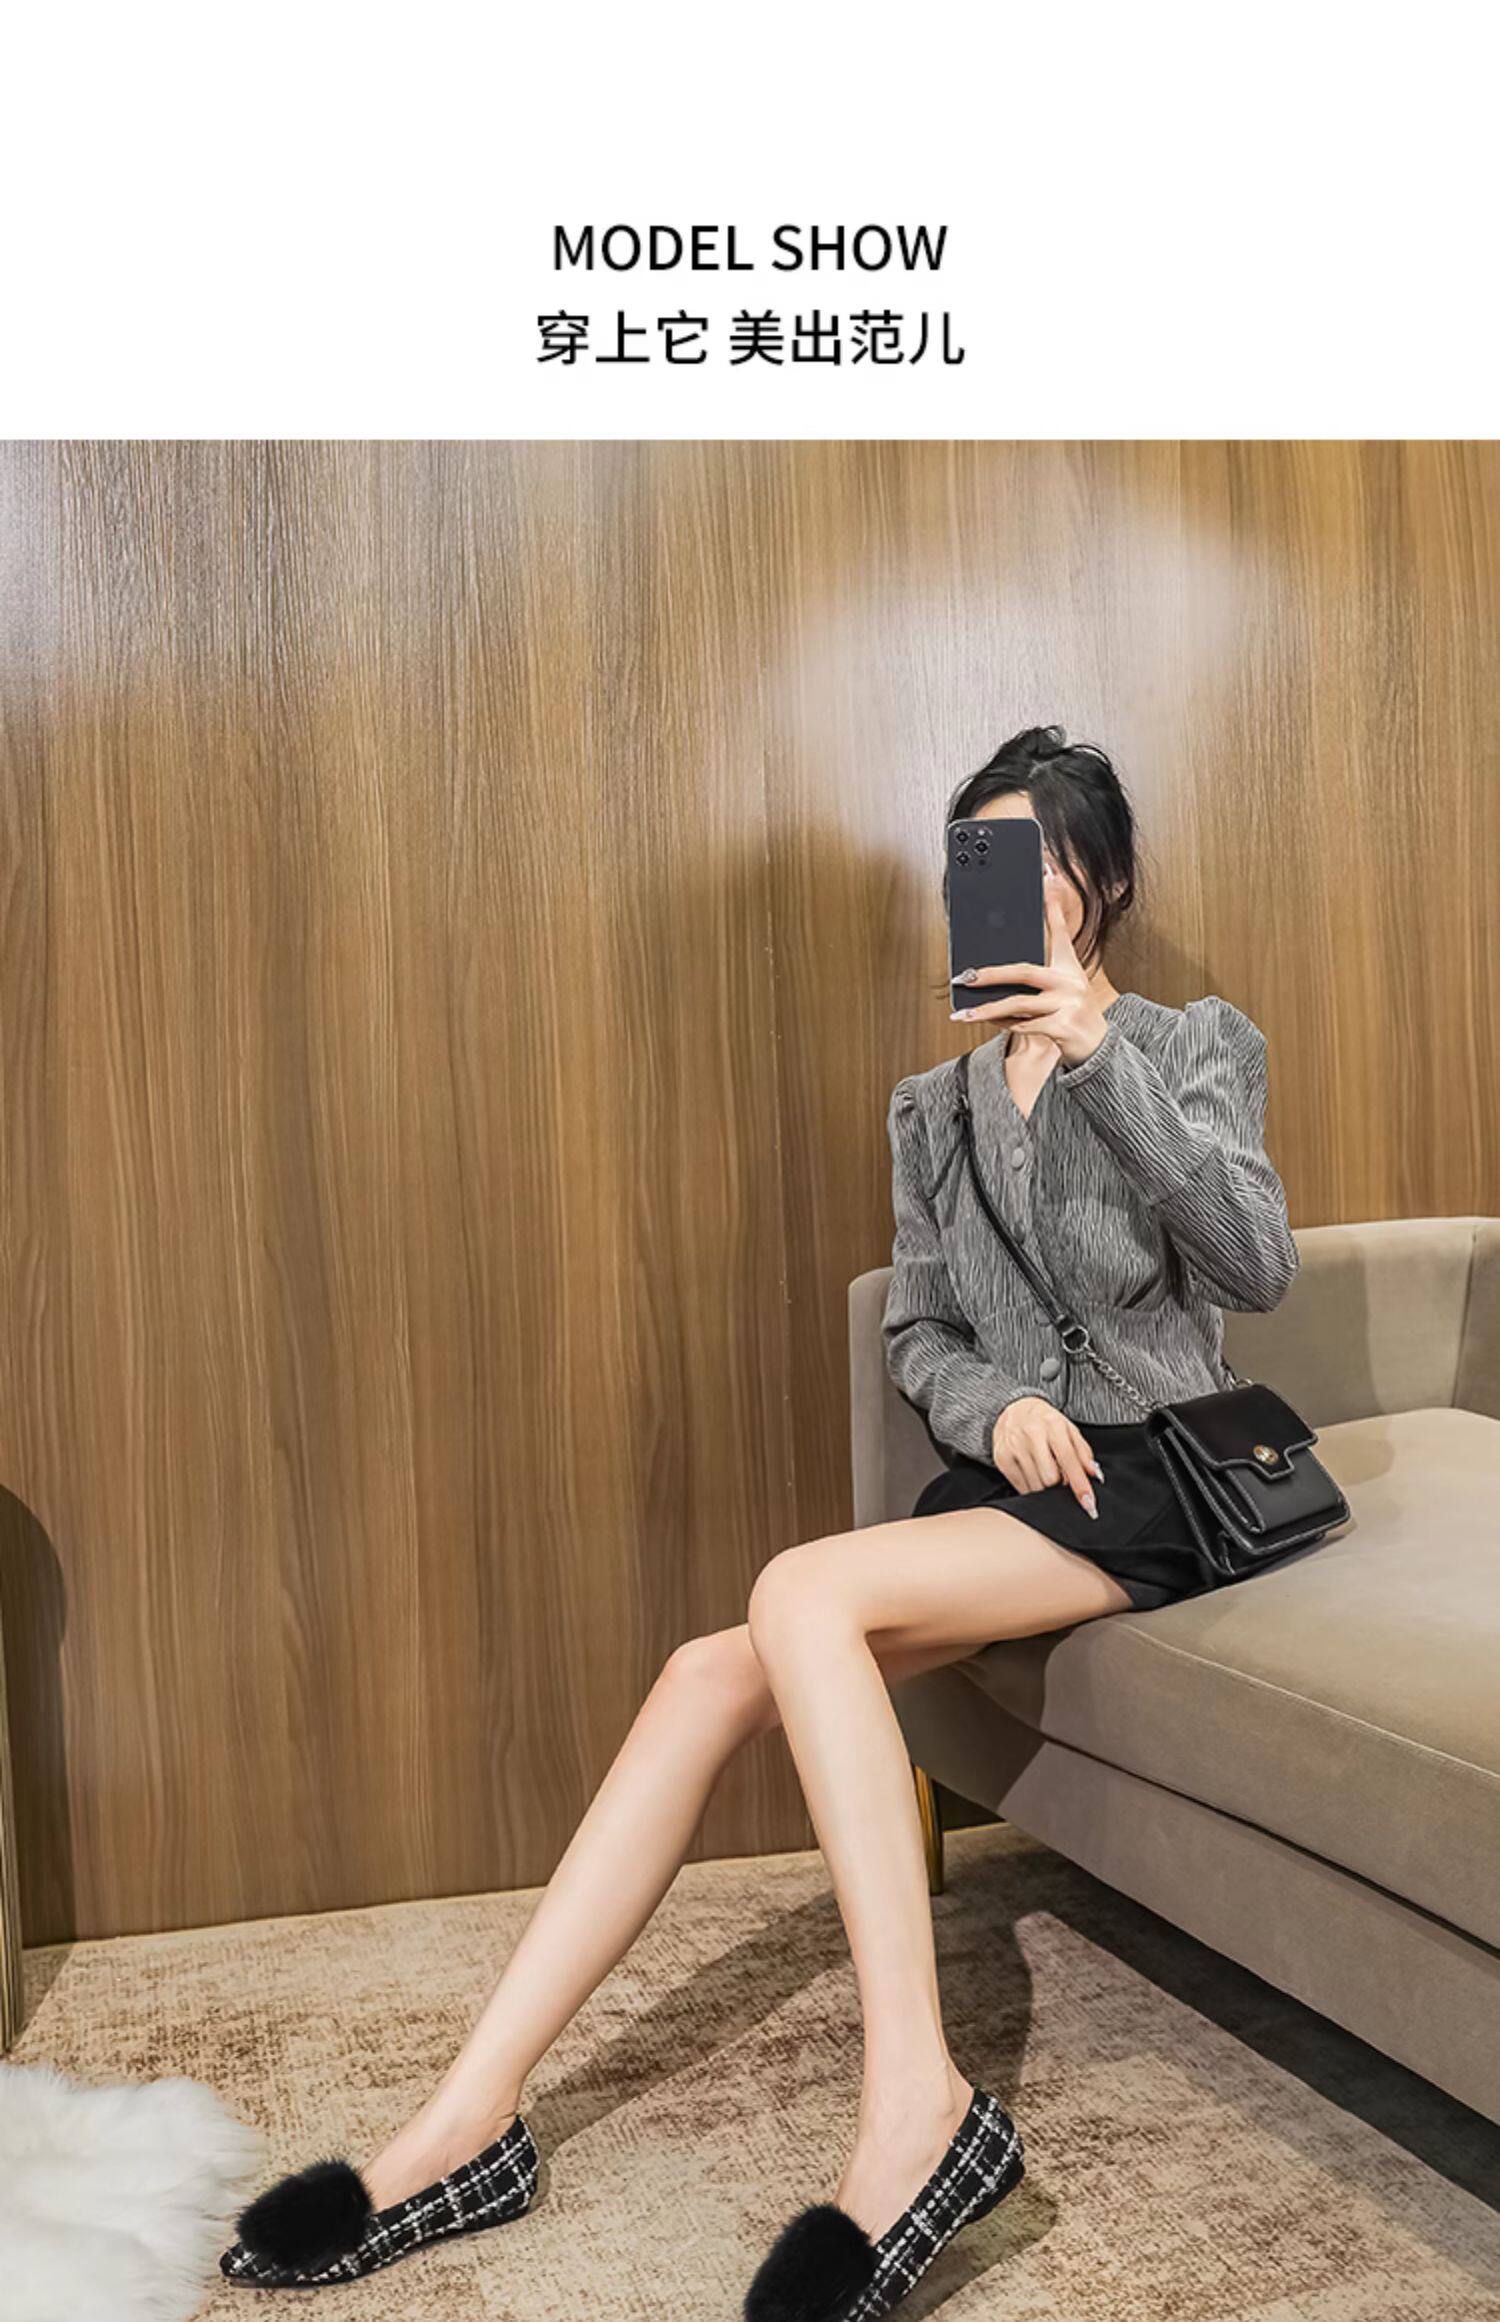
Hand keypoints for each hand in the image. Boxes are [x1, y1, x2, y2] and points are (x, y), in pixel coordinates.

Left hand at [953, 869, 1110, 1065]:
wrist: (1097, 1047)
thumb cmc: (1072, 1013)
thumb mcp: (1064, 986)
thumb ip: (1039, 973)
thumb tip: (1001, 965)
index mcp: (1069, 967)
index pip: (1059, 931)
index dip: (1052, 904)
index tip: (1046, 874)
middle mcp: (1070, 982)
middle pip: (1024, 972)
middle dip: (990, 974)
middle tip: (966, 976)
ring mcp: (1068, 1004)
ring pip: (1017, 1004)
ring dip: (987, 1011)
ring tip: (964, 1015)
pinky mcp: (1062, 1027)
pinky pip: (1023, 1025)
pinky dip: (1004, 1026)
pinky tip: (989, 1023)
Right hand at [991, 1396, 1102, 1516]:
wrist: (1014, 1411)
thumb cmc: (1046, 1422)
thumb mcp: (1069, 1430)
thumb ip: (1083, 1452)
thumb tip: (1094, 1474)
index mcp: (1052, 1425)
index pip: (1068, 1459)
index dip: (1080, 1484)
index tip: (1088, 1502)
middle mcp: (1031, 1434)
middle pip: (1050, 1478)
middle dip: (1060, 1484)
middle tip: (1061, 1476)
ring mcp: (1013, 1447)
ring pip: (1035, 1486)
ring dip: (1046, 1487)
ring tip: (1046, 1471)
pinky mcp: (1001, 1459)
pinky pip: (1021, 1487)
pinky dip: (1032, 1487)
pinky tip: (1033, 1473)